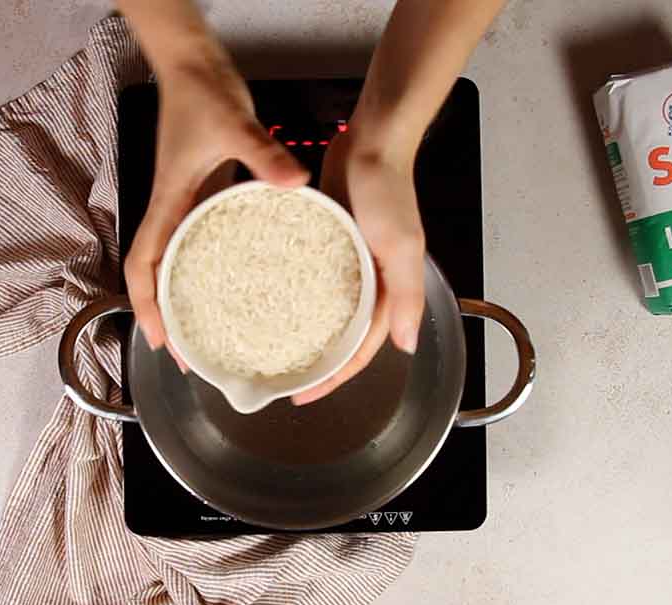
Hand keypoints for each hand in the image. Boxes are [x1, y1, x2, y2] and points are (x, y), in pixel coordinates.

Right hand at [123, 57, 309, 366]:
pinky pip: (200, 240)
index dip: (146, 306)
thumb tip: (295, 184)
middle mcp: (173, 207)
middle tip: (190, 355)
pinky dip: (208, 268)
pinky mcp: (202, 191)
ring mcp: (186, 201)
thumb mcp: (235, 125)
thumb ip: (263, 155)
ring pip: (176, 261)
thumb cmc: (202, 93)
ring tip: (210, 332)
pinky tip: (234, 283)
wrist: (193, 64)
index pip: (145, 264)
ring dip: (185, 297)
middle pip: (157, 274)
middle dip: (166, 316)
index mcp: (170, 200)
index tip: (159, 340)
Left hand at [291, 126, 425, 404]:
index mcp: (388, 291)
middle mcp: (367, 282)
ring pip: (323, 311)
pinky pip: (307, 278)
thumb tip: (406, 348)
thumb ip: (407, 298)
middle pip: (341, 336)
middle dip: (315, 364)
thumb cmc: (389, 191)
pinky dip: (290, 295)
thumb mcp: (400, 248)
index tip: (303, 396)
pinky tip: (264, 304)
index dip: (335, 377)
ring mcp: (345, 262)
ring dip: (302, 333)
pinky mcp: (325, 241)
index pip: (361, 349)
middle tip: (281, 383)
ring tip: (269, 352)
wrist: (372, 141)